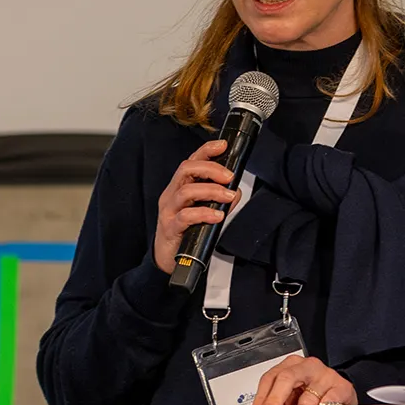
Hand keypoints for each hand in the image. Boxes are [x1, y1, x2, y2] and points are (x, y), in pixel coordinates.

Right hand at [153, 139, 237, 274]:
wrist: (170, 259)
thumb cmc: (187, 231)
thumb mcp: (205, 211)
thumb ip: (220, 199)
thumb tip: (235, 190)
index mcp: (180, 187)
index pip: (191, 162)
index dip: (206, 150)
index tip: (223, 145)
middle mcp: (172, 195)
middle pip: (186, 170)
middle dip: (211, 168)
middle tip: (230, 176)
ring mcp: (169, 211)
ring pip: (186, 191)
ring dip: (212, 191)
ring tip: (228, 197)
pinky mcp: (170, 228)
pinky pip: (186, 216)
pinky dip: (204, 213)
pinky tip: (217, 216)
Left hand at [250, 356, 356, 404]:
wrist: (341, 393)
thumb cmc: (313, 395)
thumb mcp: (291, 397)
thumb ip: (276, 403)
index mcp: (291, 365)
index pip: (271, 378)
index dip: (261, 397)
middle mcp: (308, 366)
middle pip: (286, 378)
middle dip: (275, 401)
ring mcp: (326, 375)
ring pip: (307, 398)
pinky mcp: (342, 387)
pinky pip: (327, 403)